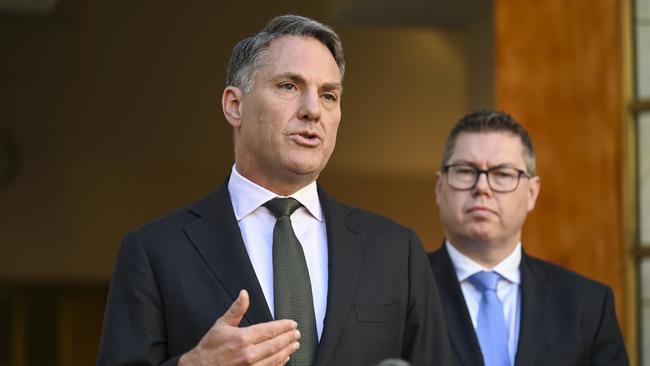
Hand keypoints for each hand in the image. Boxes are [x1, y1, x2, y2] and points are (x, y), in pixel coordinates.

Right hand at [179, 290, 299, 365]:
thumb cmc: (209, 348)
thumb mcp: (221, 324)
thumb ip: (237, 309)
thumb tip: (244, 294)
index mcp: (243, 338)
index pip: (270, 329)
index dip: (283, 326)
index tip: (292, 323)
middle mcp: (249, 353)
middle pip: (276, 343)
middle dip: (289, 337)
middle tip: (297, 333)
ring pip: (276, 357)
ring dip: (287, 350)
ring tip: (294, 344)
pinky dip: (279, 363)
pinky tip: (284, 358)